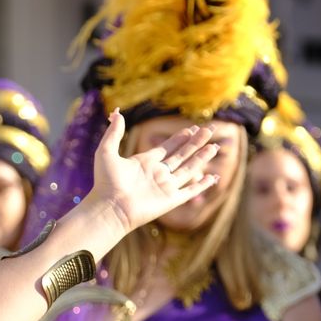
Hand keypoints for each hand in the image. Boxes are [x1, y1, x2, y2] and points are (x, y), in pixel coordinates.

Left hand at [87, 113, 218, 232]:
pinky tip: (213, 178)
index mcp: (145, 162)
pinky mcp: (171, 200)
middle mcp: (158, 173)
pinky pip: (190, 191)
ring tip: (214, 146)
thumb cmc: (105, 182)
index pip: (168, 147)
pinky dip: (203, 185)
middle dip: (196, 142)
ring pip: (189, 169)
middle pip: (182, 154)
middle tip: (210, 130)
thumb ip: (114, 133)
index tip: (192, 128)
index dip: (180, 138)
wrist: (110, 207)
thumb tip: (116, 112)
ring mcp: (165, 186)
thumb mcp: (106, 151)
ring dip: (202, 158)